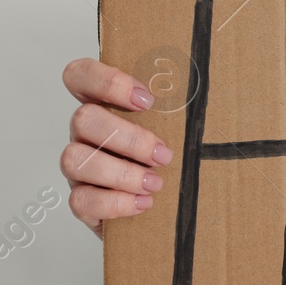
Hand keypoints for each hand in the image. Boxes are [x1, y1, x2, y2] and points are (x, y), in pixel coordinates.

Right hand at [61, 57, 174, 238]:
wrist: (159, 209)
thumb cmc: (162, 159)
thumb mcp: (169, 129)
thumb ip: (174, 111)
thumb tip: (210, 99)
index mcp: (101, 105)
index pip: (79, 75)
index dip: (107, 82)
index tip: (146, 100)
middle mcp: (83, 133)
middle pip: (83, 119)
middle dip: (129, 138)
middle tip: (162, 154)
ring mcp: (76, 167)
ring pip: (75, 159)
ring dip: (122, 173)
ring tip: (155, 183)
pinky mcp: (80, 201)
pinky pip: (81, 200)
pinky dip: (115, 202)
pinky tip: (142, 202)